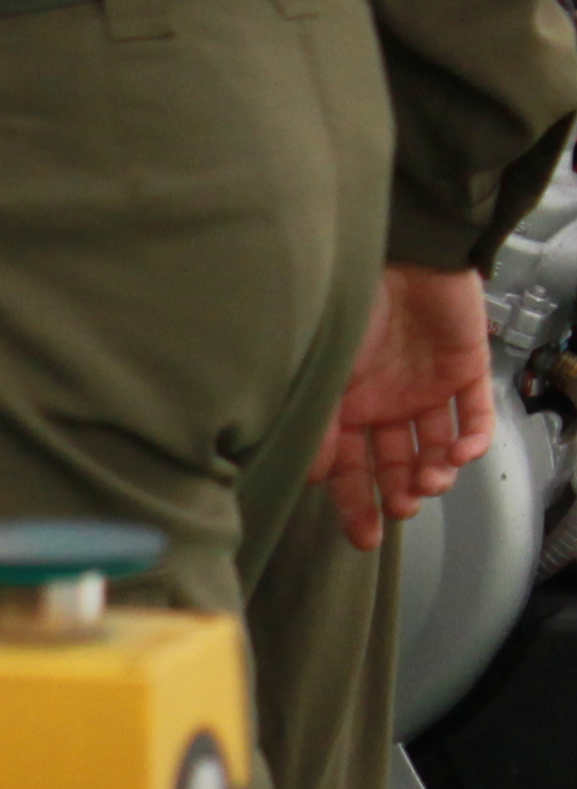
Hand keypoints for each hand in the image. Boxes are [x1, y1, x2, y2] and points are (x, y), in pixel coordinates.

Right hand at [313, 264, 494, 550]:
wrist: (405, 251)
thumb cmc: (350, 302)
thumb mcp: (319, 373)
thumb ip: (314, 426)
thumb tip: (312, 477)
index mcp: (343, 406)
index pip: (346, 467)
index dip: (354, 503)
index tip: (362, 536)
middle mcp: (384, 403)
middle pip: (392, 464)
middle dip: (397, 495)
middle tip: (400, 510)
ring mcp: (426, 388)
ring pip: (436, 447)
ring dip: (435, 474)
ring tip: (431, 481)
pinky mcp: (465, 370)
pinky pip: (476, 415)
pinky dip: (474, 440)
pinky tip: (464, 454)